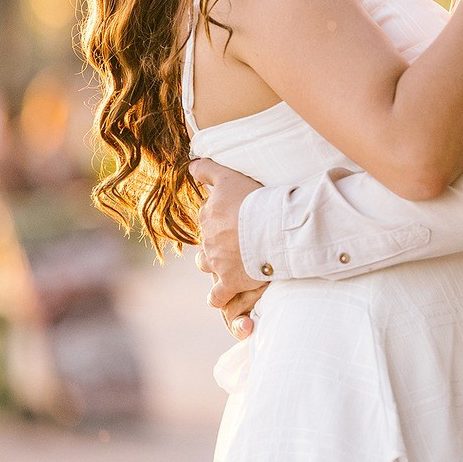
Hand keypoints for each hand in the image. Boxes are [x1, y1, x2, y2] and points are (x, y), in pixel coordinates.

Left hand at [192, 157, 265, 335]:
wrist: (272, 229)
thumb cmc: (255, 201)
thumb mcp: (229, 177)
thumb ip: (208, 170)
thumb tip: (190, 165)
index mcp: (208, 215)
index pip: (208, 216)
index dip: (222, 216)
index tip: (236, 216)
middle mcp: (208, 239)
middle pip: (207, 240)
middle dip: (218, 240)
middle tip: (239, 238)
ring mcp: (217, 262)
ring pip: (206, 265)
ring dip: (213, 264)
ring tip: (228, 263)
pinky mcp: (230, 282)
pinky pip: (217, 295)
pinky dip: (218, 297)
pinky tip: (221, 295)